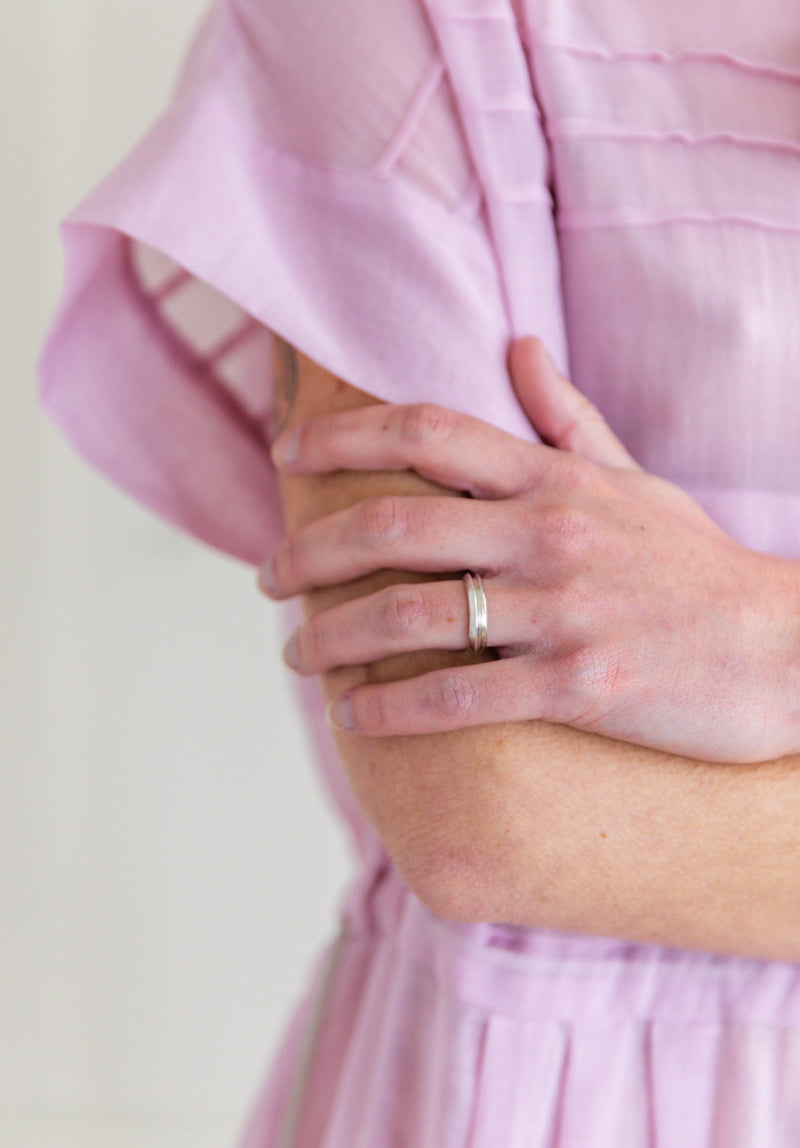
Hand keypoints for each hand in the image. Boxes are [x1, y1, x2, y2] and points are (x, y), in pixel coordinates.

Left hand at [263, 339, 799, 761]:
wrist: (784, 648)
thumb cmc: (697, 566)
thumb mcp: (635, 480)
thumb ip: (566, 418)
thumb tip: (516, 346)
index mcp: (556, 480)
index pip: (430, 432)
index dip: (344, 436)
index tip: (285, 452)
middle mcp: (550, 535)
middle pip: (398, 524)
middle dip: (313, 549)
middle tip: (267, 577)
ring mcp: (564, 611)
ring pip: (415, 612)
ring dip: (334, 634)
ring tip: (297, 652)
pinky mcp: (579, 684)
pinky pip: (460, 694)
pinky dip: (394, 706)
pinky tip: (354, 715)